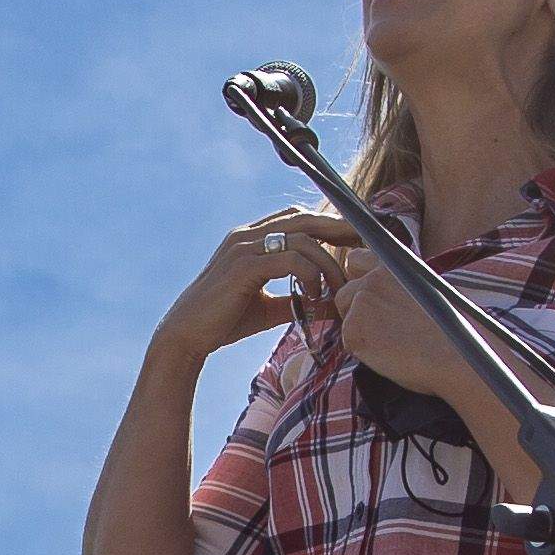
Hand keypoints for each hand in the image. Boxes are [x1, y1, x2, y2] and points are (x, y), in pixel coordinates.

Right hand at [157, 210, 354, 362]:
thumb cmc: (224, 321)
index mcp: (251, 238)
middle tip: (368, 245)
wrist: (186, 336)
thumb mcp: (269, 307)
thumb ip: (297, 298)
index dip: (330, 224)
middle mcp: (247, 235)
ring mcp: (244, 247)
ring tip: (338, 290)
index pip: (298, 218)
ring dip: (328, 264)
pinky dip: (310, 275)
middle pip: (306, 218)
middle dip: (340, 228)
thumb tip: (331, 304)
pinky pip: (290, 259)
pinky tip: (315, 296)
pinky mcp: (243, 265)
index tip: (357, 239)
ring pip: (303, 239)